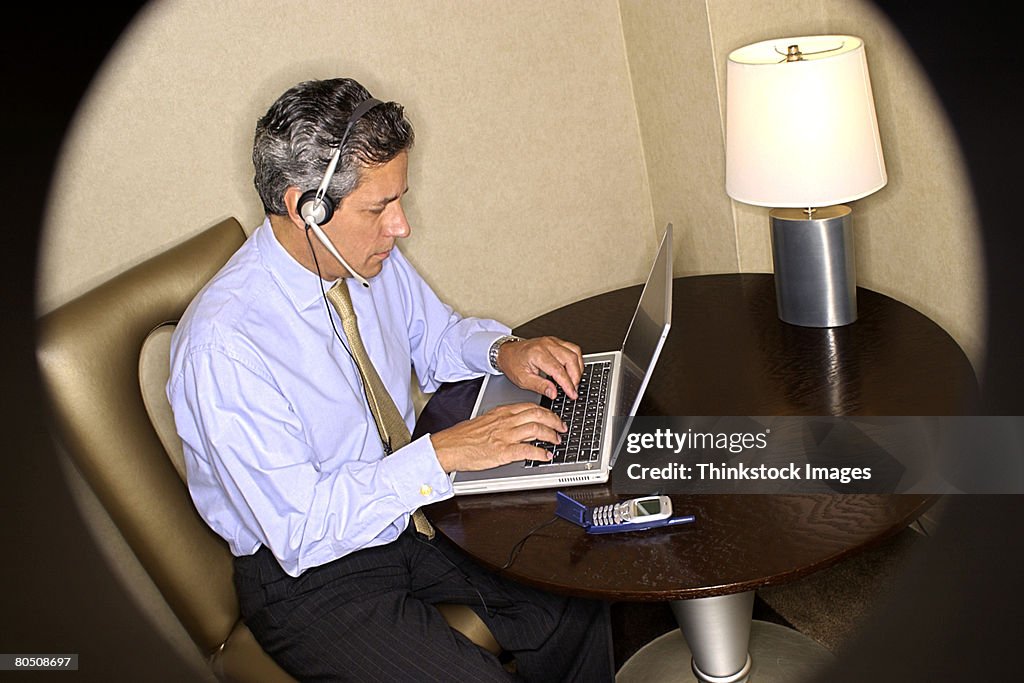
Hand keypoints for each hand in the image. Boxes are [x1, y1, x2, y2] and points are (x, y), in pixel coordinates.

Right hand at [430, 403, 566, 471]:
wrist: (449, 446)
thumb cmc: (463, 436)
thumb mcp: (485, 421)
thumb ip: (502, 420)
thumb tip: (516, 424)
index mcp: (501, 413)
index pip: (530, 407)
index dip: (547, 412)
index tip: (554, 417)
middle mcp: (505, 422)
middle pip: (537, 415)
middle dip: (554, 421)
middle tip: (561, 428)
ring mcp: (505, 436)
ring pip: (536, 429)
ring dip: (550, 435)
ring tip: (556, 441)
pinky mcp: (503, 451)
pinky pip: (527, 450)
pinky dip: (540, 452)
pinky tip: (546, 456)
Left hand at [497, 336, 583, 399]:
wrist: (507, 352)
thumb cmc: (512, 363)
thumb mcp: (522, 379)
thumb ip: (540, 386)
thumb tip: (553, 393)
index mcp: (537, 354)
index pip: (559, 370)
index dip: (568, 384)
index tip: (572, 394)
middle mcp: (547, 345)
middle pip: (570, 359)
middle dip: (575, 377)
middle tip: (574, 390)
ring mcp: (552, 341)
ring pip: (575, 352)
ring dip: (578, 368)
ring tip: (574, 382)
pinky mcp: (556, 341)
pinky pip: (572, 348)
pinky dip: (576, 360)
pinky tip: (574, 370)